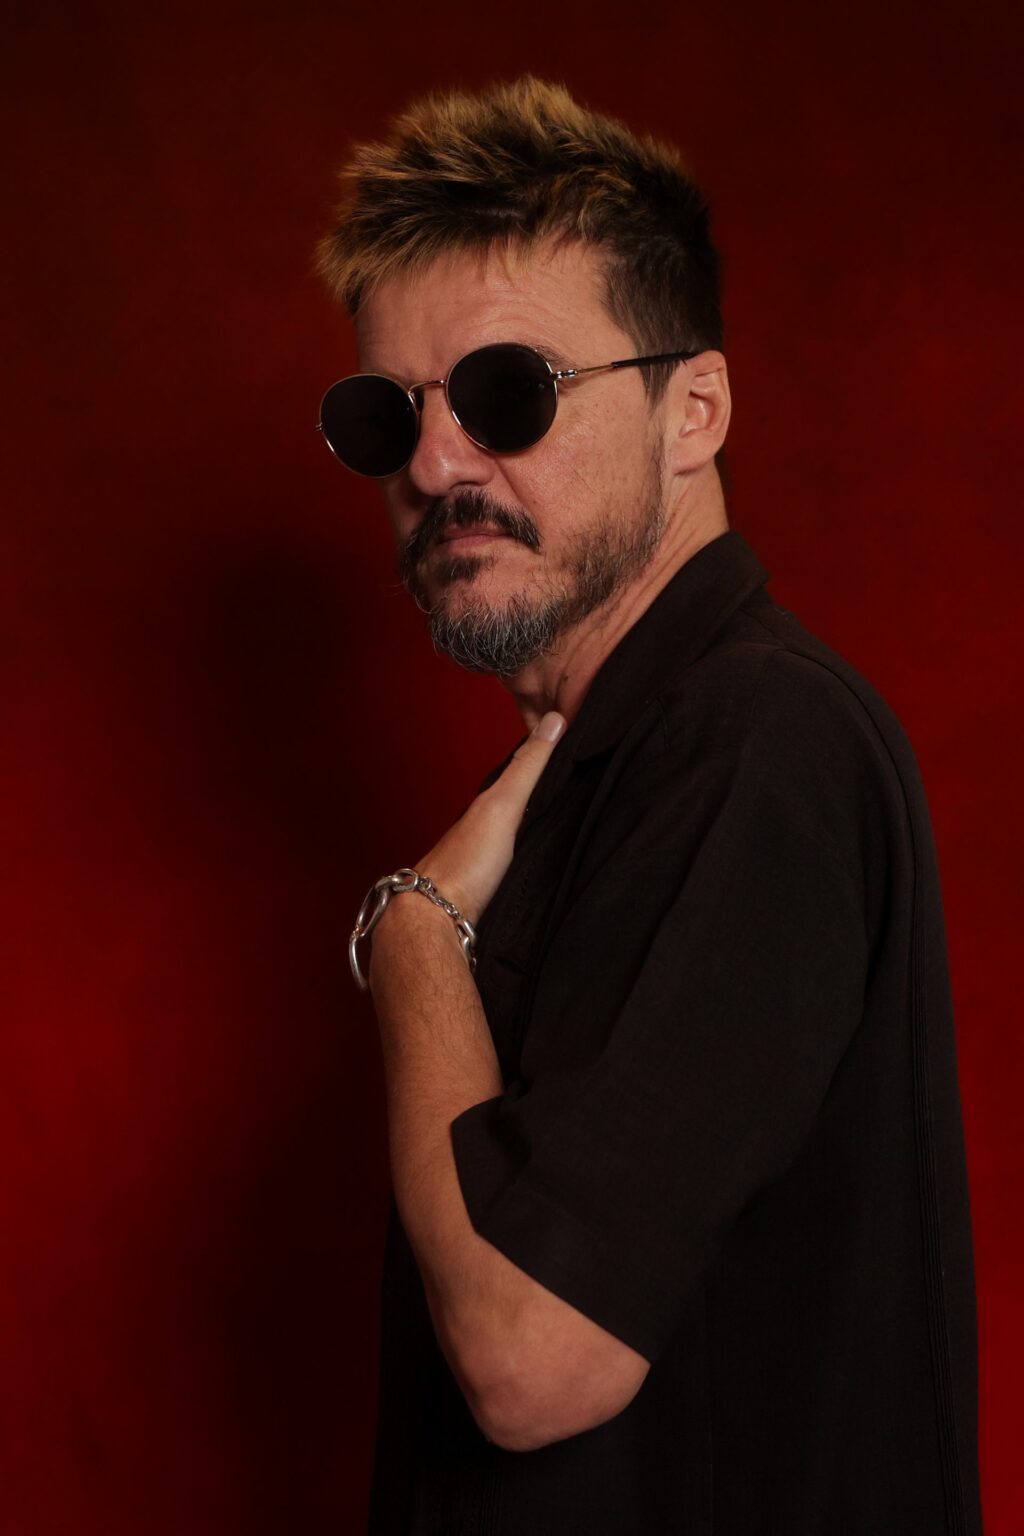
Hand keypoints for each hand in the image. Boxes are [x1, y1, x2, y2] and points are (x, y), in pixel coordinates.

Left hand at [414, 711, 566, 926]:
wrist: (437, 918)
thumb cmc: (467, 863)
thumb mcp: (503, 806)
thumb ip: (528, 768)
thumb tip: (556, 719)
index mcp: (487, 805)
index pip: (520, 774)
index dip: (545, 759)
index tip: (574, 744)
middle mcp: (484, 829)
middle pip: (519, 804)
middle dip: (545, 794)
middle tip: (580, 779)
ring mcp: (485, 860)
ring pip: (517, 834)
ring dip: (538, 826)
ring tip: (570, 818)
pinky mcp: (491, 889)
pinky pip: (518, 863)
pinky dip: (532, 854)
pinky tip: (543, 860)